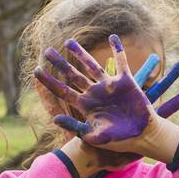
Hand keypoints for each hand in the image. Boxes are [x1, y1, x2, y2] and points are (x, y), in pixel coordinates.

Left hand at [34, 34, 178, 154]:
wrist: (142, 137)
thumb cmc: (117, 140)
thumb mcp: (93, 136)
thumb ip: (75, 127)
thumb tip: (54, 119)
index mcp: (85, 105)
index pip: (63, 90)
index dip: (49, 81)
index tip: (36, 70)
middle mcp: (94, 93)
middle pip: (73, 74)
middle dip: (60, 63)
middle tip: (47, 51)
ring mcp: (109, 86)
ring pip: (91, 65)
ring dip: (80, 54)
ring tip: (68, 42)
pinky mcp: (125, 81)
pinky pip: (121, 62)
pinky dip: (118, 49)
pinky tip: (112, 37)